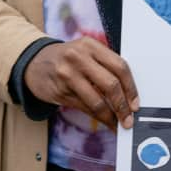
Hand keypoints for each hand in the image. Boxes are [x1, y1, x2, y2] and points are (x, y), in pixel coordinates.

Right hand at [24, 37, 139, 130]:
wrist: (34, 62)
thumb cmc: (66, 59)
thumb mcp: (85, 52)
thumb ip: (104, 65)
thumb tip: (128, 92)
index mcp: (90, 45)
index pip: (119, 66)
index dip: (131, 87)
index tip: (136, 103)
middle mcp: (79, 58)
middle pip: (110, 85)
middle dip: (123, 105)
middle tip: (129, 118)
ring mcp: (68, 75)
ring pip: (97, 101)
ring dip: (111, 117)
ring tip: (118, 124)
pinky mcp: (60, 92)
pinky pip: (84, 108)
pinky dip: (98, 118)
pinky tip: (105, 122)